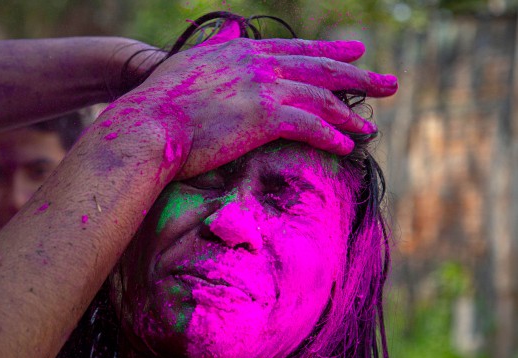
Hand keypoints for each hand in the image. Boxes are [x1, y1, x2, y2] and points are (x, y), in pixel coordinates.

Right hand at [95, 38, 396, 180]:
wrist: (148, 125)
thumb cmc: (158, 103)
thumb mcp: (188, 62)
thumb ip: (215, 47)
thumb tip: (229, 32)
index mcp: (242, 52)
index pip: (295, 50)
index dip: (328, 53)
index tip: (355, 55)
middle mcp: (258, 64)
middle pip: (319, 69)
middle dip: (357, 77)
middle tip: (387, 83)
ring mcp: (263, 88)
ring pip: (320, 98)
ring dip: (349, 114)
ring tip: (369, 127)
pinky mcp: (264, 116)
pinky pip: (309, 125)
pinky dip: (330, 136)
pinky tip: (346, 146)